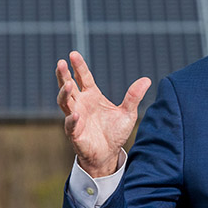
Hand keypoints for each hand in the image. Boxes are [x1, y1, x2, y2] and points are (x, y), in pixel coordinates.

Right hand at [56, 51, 150, 177]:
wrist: (109, 154)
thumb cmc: (115, 132)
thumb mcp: (128, 113)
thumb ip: (134, 96)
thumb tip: (147, 79)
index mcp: (92, 96)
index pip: (83, 78)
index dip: (78, 66)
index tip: (73, 54)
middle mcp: (81, 104)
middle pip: (68, 86)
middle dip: (63, 75)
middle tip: (60, 63)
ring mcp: (76, 118)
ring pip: (65, 103)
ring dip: (64, 93)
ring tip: (67, 84)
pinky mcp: (75, 133)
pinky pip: (71, 125)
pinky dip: (72, 120)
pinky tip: (76, 115)